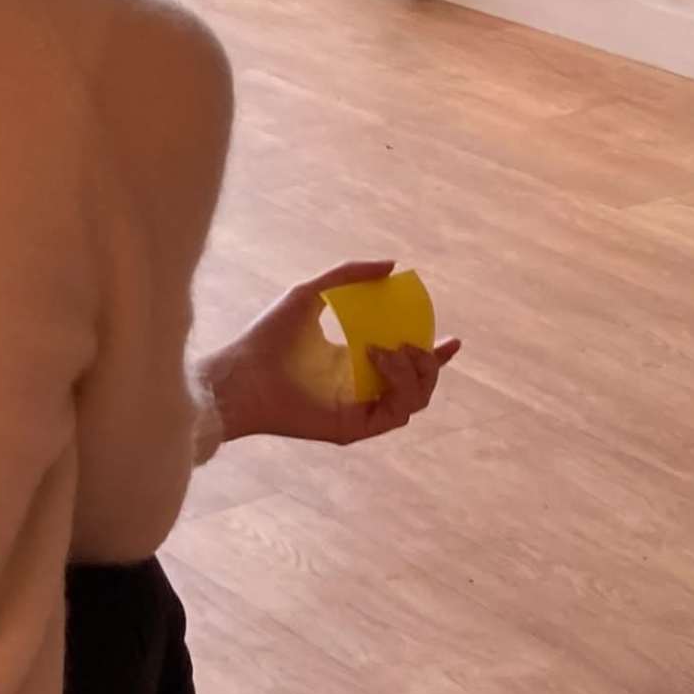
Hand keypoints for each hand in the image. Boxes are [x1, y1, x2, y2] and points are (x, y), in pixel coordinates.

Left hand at [200, 259, 460, 447]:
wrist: (241, 372)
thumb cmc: (268, 335)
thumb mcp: (311, 292)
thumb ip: (348, 275)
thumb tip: (392, 265)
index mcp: (356, 364)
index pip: (405, 364)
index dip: (434, 354)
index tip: (453, 338)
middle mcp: (362, 390)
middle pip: (418, 386)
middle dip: (429, 364)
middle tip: (417, 341)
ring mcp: (360, 411)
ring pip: (414, 402)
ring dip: (414, 373)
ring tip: (388, 348)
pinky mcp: (353, 428)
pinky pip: (394, 415)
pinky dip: (397, 386)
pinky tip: (377, 359)